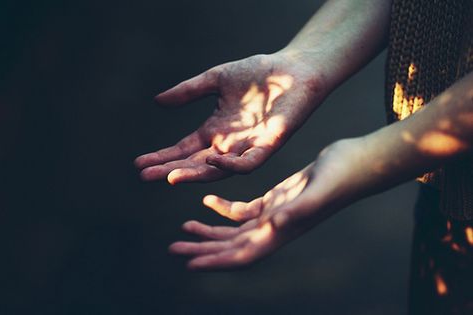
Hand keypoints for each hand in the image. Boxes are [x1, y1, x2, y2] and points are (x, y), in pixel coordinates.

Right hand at [135, 53, 326, 183]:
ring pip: (218, 170)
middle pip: (196, 164)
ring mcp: (248, 147)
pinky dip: (230, 164)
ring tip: (170, 176)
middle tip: (145, 175)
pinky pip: (248, 163)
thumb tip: (158, 101)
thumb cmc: (259, 74)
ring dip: (194, 174)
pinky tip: (211, 159)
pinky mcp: (268, 146)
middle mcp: (229, 144)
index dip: (164, 157)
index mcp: (216, 130)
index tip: (139, 163)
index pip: (185, 149)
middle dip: (171, 170)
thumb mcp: (216, 79)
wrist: (293, 69)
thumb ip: (189, 92)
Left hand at [169, 138, 366, 269]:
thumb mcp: (320, 190)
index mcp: (283, 231)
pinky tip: (207, 201)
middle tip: (173, 247)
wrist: (354, 162)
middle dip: (203, 248)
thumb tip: (275, 226)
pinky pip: (243, 210)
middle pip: (232, 246)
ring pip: (235, 230)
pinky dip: (223, 208)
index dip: (217, 261)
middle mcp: (276, 228)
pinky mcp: (274, 198)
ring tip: (184, 228)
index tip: (190, 263)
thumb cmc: (343, 176)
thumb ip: (300, 210)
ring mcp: (274, 214)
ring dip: (209, 232)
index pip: (244, 254)